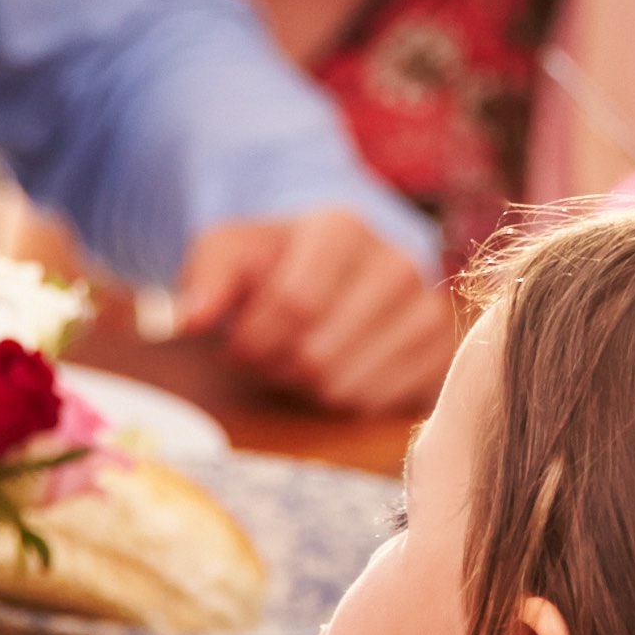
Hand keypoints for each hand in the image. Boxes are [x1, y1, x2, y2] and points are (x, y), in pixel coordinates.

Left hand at [173, 209, 453, 415]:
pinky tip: (334, 375)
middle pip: (317, 353)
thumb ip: (207, 276)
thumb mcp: (231, 250)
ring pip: (347, 387)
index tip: (235, 345)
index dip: (253, 339)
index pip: (294, 304)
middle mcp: (397, 263)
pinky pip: (379, 406)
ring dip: (306, 389)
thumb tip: (193, 318)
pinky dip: (345, 402)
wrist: (339, 265)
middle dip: (276, 367)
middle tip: (264, 359)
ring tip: (296, 364)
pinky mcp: (440, 353)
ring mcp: (427, 310)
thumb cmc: (277, 262)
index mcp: (342, 228)